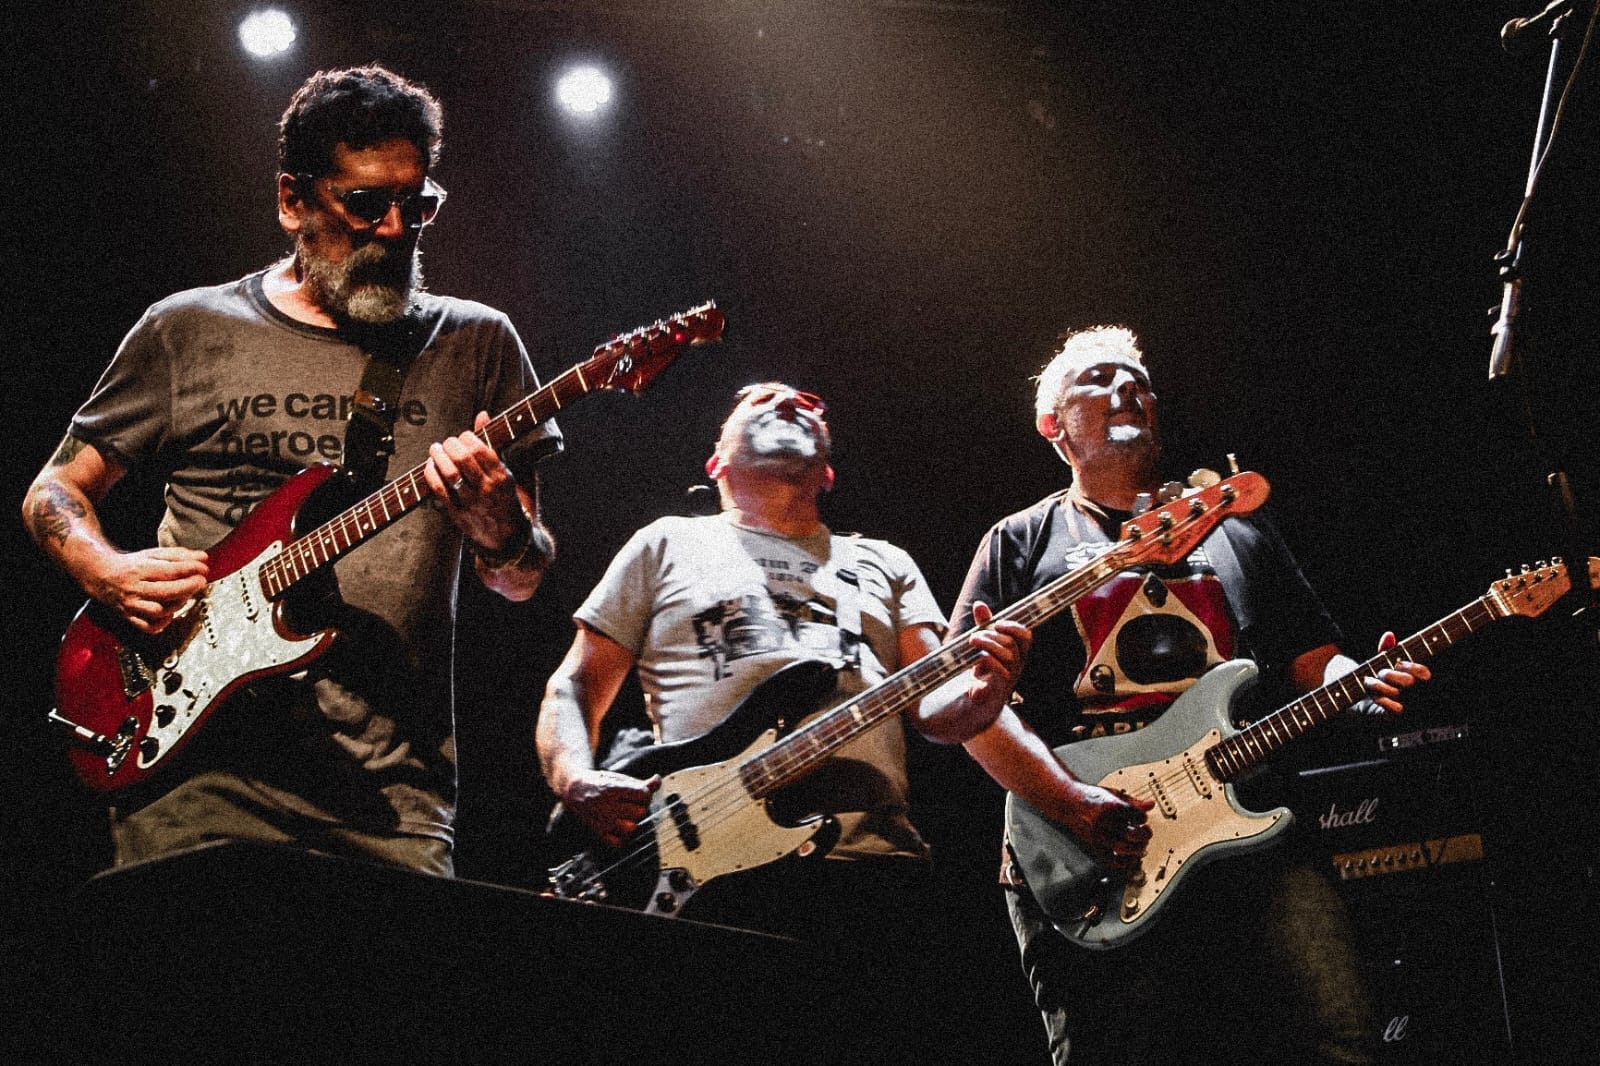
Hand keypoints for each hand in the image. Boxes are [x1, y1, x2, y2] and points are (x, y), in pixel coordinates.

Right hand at [86, 546, 208, 633]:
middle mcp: (135, 588)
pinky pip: (148, 626)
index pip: (169, 570)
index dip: (190, 569)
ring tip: (186, 595)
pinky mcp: (130, 617)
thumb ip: (179, 555)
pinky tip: (171, 613)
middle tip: (200, 581)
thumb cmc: (133, 566)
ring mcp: (132, 605)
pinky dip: (162, 622)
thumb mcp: (154, 554)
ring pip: (158, 610)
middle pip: (165, 591)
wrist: (104, 577)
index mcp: (140, 570)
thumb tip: (203, 558)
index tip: (203, 568)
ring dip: (177, 604)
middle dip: (188, 587)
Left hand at [423, 411, 525, 553]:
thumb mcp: (508, 472)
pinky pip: (439, 490)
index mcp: (503, 477)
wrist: (509, 541)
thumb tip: (482, 415)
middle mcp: (488, 490)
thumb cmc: (508, 501)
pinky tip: (430, 466)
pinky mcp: (457, 514)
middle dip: (450, 445)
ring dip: (438, 456)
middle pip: (462, 459)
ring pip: (449, 473)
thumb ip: (493, 444)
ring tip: (435, 449)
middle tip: (447, 442)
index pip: (481, 449)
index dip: (467, 437)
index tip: (463, 436)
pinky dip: (430, 474)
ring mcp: (472, 503)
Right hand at [562, 769, 662, 848]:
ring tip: (627, 816)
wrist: (575, 790)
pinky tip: (621, 828)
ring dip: (633, 822)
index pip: (643, 794)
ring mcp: (603, 821)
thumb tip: (658, 781)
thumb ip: (641, 783)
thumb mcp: (620, 778)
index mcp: (614, 789)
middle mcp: (607, 806)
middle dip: (639, 807)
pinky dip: (622, 838)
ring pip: (631, 828)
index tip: (638, 793)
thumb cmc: (600, 783)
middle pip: (640, 812)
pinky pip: (618, 843)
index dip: (644, 793)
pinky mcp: (599, 832)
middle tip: (631, 804)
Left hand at [952, 601, 1032, 734]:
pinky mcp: (997, 689)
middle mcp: (1016, 666)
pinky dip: (987, 661)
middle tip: (974, 636)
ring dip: (987, 644)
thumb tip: (980, 604)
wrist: (975, 702)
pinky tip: (976, 661)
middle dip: (991, 635)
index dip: (1014, 626)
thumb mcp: (983, 645)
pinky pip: (999, 671)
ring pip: (1007, 655)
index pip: (1026, 636)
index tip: (998, 622)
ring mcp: (1008, 678)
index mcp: (1016, 653)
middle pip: (1011, 643)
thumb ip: (983, 625)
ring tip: (972, 642)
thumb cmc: (983, 671)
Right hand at [1060, 781, 1153, 871]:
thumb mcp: (1113, 794)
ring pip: (1124, 848)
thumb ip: (1132, 801)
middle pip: (1133, 834)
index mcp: (1111, 805)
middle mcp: (1105, 821)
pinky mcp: (1094, 845)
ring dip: (1137, 849)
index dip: (1143, 818)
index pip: (1137, 816)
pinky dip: (1122, 862)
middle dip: (1144, 835)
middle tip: (1145, 833)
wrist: (1068, 802)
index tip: (1141, 819)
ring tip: (1139, 845)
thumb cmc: (1090, 797)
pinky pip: (1110, 859)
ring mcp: (1098, 835)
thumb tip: (1149, 805)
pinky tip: (1128, 857)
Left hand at [1359, 631, 1431, 713]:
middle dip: (1389, 674)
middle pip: (1409, 682)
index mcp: (1414, 681)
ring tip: (1368, 682)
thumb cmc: (1372, 679)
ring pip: (1397, 694)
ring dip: (1378, 685)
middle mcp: (1413, 696)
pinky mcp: (1393, 719)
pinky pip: (1396, 710)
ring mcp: (1405, 707)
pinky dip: (1382, 700)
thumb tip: (1389, 635)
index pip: (1424, 673)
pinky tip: (1373, 697)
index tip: (1398, 664)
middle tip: (1378, 673)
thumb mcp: (1379, 663)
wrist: (1353, 700)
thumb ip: (1386, 650)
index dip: (1411, 667)